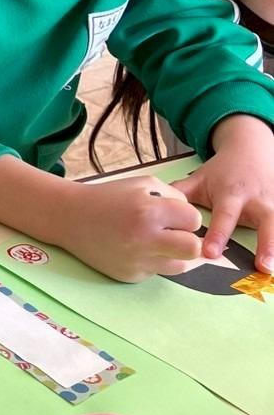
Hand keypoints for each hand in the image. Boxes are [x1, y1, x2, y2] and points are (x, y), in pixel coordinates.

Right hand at [54, 175, 202, 282]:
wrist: (70, 218)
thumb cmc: (108, 197)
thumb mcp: (142, 184)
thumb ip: (173, 197)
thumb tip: (192, 219)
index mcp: (148, 212)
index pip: (194, 220)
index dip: (187, 216)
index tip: (174, 215)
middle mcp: (144, 240)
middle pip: (193, 249)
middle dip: (189, 240)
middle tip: (175, 233)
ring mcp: (137, 261)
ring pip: (180, 266)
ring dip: (175, 254)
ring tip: (158, 241)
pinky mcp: (129, 276)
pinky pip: (157, 272)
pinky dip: (153, 261)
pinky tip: (137, 249)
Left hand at [174, 115, 273, 271]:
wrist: (251, 148)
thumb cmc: (221, 171)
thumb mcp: (199, 178)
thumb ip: (179, 194)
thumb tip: (152, 208)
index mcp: (231, 192)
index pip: (224, 215)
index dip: (218, 234)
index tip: (210, 253)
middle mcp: (256, 198)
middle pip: (264, 221)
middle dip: (265, 243)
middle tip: (261, 266)